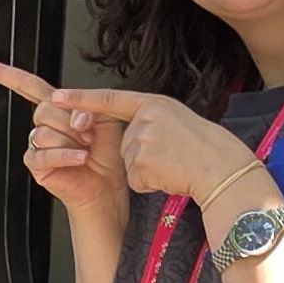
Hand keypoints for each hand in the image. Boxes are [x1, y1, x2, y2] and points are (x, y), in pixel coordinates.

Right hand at [0, 60, 131, 222]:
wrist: (107, 184)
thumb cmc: (106, 153)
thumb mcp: (104, 118)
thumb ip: (87, 107)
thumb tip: (73, 116)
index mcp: (56, 107)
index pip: (27, 85)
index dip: (4, 74)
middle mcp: (43, 124)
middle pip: (43, 109)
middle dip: (71, 122)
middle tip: (89, 135)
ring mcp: (37, 144)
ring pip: (44, 132)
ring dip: (71, 142)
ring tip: (86, 150)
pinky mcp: (36, 164)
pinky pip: (45, 154)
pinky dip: (66, 156)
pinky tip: (80, 158)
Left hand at [0, 67, 259, 212]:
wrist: (226, 171)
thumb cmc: (209, 151)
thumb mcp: (179, 123)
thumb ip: (151, 122)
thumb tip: (130, 137)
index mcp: (155, 103)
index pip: (111, 99)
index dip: (82, 99)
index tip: (57, 97)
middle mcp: (146, 117)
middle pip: (123, 144)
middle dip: (141, 158)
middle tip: (173, 158)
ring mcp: (143, 140)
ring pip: (128, 164)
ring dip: (148, 172)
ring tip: (176, 167)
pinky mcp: (142, 163)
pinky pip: (135, 180)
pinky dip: (151, 185)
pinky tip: (172, 178)